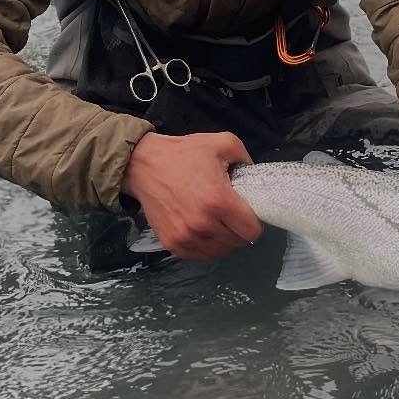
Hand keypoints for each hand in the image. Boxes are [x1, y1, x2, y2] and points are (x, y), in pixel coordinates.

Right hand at [121, 131, 261, 259]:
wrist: (143, 165)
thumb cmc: (184, 154)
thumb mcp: (223, 143)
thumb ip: (246, 158)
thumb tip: (255, 175)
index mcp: (219, 201)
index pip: (252, 231)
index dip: (255, 222)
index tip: (248, 213)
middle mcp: (204, 225)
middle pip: (238, 243)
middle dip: (239, 229)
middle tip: (230, 213)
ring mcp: (186, 237)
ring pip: (220, 252)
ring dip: (223, 239)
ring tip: (216, 221)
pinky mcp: (172, 244)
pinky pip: (200, 256)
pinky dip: (206, 246)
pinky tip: (202, 229)